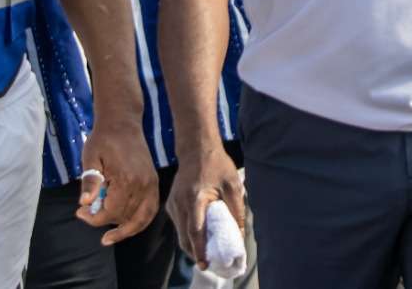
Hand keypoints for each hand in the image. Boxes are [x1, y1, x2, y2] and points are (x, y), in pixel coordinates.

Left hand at [75, 117, 159, 244]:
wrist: (123, 123)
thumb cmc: (103, 139)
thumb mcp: (90, 157)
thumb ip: (89, 181)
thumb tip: (84, 204)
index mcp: (126, 179)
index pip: (110, 212)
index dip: (93, 218)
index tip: (79, 212)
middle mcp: (142, 184)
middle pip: (124, 217)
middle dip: (103, 220)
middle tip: (86, 214)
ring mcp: (151, 184)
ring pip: (141, 219)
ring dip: (125, 229)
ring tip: (110, 236)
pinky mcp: (153, 182)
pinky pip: (151, 209)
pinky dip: (141, 221)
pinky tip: (128, 226)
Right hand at [166, 144, 243, 269]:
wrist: (196, 148)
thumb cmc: (217, 164)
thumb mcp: (232, 184)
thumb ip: (236, 210)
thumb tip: (240, 233)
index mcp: (195, 198)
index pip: (195, 231)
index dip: (200, 249)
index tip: (205, 264)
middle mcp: (180, 203)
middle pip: (184, 237)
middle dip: (195, 253)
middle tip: (208, 263)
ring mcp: (173, 203)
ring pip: (180, 233)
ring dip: (191, 245)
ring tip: (206, 253)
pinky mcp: (171, 203)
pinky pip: (178, 224)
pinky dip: (187, 234)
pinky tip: (199, 237)